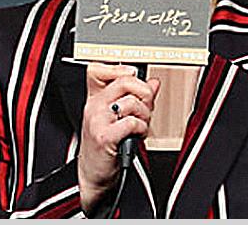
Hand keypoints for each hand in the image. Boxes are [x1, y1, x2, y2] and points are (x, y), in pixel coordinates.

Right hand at [77, 63, 159, 213]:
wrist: (94, 176)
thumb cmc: (106, 147)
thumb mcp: (120, 118)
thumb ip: (137, 98)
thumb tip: (154, 82)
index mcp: (96, 98)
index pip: (104, 71)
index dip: (124, 71)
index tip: (137, 80)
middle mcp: (94, 106)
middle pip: (126, 81)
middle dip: (144, 93)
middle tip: (146, 107)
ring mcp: (97, 120)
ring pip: (132, 102)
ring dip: (145, 115)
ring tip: (141, 125)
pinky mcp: (104, 136)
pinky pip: (132, 122)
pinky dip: (141, 128)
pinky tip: (137, 135)